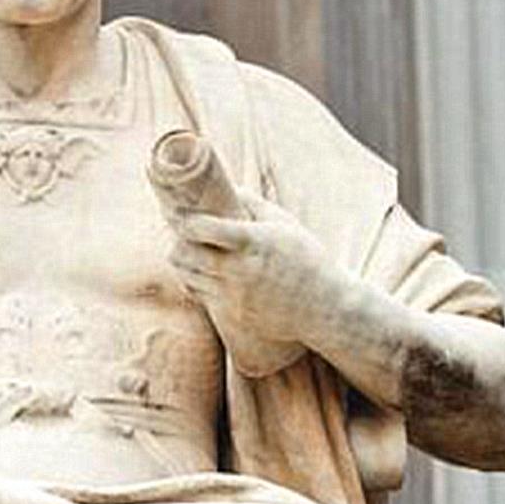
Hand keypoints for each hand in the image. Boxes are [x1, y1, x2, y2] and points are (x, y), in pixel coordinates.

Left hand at [168, 189, 342, 354]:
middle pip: (184, 255)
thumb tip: (229, 188)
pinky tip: (203, 273)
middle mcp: (240, 270)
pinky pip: (200, 296)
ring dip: (183, 263)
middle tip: (182, 235)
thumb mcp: (286, 225)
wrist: (326, 309)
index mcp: (253, 242)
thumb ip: (254, 205)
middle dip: (178, 242)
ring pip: (187, 276)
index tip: (185, 216)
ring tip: (190, 253)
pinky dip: (196, 282)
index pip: (202, 228)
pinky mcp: (233, 315)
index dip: (187, 221)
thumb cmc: (308, 261)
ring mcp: (235, 296)